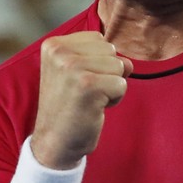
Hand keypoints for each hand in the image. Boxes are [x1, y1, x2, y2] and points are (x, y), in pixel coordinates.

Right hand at [31, 32, 132, 168]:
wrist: (53, 142)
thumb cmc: (69, 107)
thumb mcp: (79, 72)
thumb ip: (103, 58)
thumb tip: (129, 63)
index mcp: (54, 45)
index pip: (98, 39)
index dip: (97, 62)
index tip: (79, 81)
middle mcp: (60, 52)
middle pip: (110, 50)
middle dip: (106, 73)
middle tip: (84, 93)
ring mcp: (72, 67)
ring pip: (119, 66)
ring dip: (111, 86)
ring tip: (89, 99)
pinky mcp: (88, 85)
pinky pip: (122, 84)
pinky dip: (114, 99)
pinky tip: (94, 108)